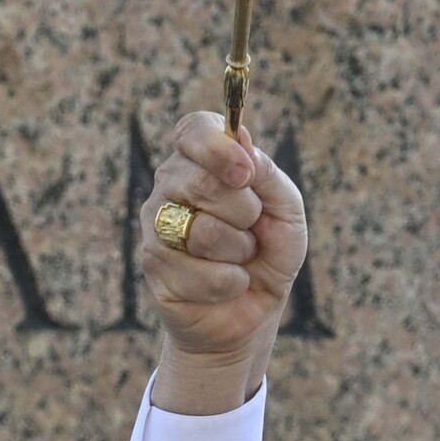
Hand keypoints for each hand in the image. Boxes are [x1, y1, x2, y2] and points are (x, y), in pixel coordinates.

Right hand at [139, 111, 305, 414]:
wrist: (251, 310)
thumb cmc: (268, 252)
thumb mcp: (286, 210)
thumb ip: (268, 174)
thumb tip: (242, 140)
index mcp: (201, 160)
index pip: (192, 131)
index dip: (218, 149)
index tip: (246, 173)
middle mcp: (170, 185)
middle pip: (201, 181)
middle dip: (244, 212)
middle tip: (252, 228)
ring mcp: (156, 225)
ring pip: (200, 230)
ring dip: (238, 250)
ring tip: (240, 258)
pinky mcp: (153, 265)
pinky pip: (198, 271)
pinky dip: (229, 282)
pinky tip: (228, 284)